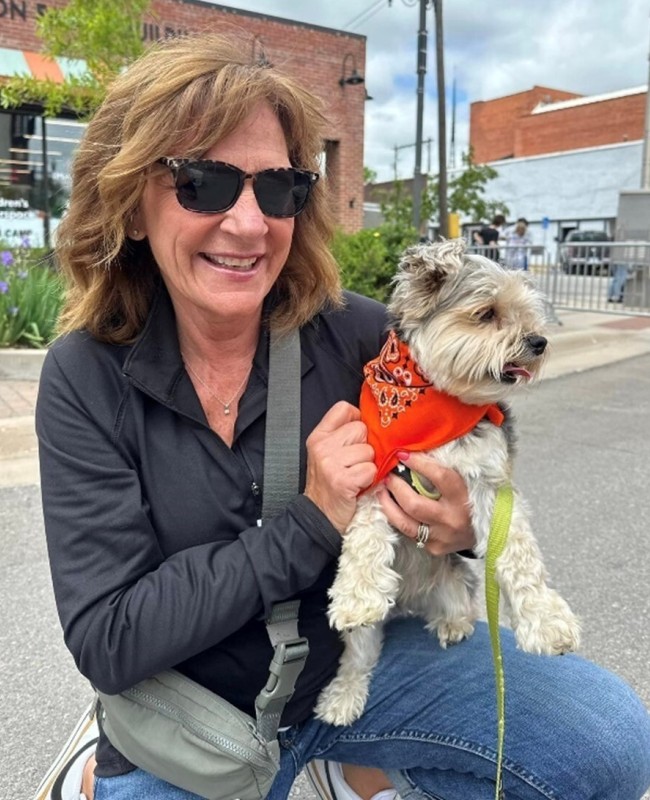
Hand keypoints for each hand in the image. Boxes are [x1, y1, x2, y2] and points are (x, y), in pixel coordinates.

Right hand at [304, 401, 376, 533]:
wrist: (319, 515)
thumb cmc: (329, 483)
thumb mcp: (327, 453)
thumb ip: (342, 434)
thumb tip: (368, 420)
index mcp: (318, 436)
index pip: (344, 408)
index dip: (357, 419)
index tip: (355, 436)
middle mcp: (322, 446)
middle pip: (361, 429)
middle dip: (364, 447)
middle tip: (353, 463)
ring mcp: (331, 463)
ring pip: (369, 451)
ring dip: (367, 465)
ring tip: (354, 475)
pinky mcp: (342, 480)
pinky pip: (370, 469)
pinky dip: (368, 480)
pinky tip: (357, 485)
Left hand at [377, 452, 474, 554]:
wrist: (483, 533)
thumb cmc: (469, 501)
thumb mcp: (462, 482)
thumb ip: (440, 470)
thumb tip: (413, 454)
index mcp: (462, 498)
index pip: (439, 477)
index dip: (419, 464)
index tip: (403, 454)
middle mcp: (451, 520)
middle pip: (414, 504)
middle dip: (396, 488)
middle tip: (387, 476)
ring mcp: (441, 537)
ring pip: (405, 523)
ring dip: (388, 504)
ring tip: (381, 490)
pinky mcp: (433, 548)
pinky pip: (408, 533)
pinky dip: (396, 518)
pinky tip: (390, 507)